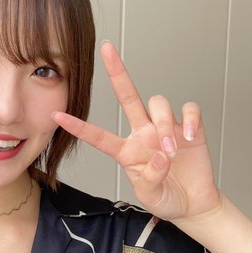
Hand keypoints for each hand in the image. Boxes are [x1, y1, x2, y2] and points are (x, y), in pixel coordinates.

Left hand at [53, 41, 220, 222]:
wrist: (194, 203)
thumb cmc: (166, 198)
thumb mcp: (150, 195)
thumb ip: (150, 179)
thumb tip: (160, 156)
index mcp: (126, 150)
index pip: (98, 136)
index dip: (78, 127)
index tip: (57, 116)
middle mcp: (143, 133)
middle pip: (128, 95)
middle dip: (117, 71)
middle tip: (106, 49)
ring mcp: (166, 128)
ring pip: (158, 103)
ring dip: (164, 126)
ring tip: (171, 152)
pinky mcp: (190, 127)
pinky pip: (188, 110)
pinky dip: (189, 119)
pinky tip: (189, 136)